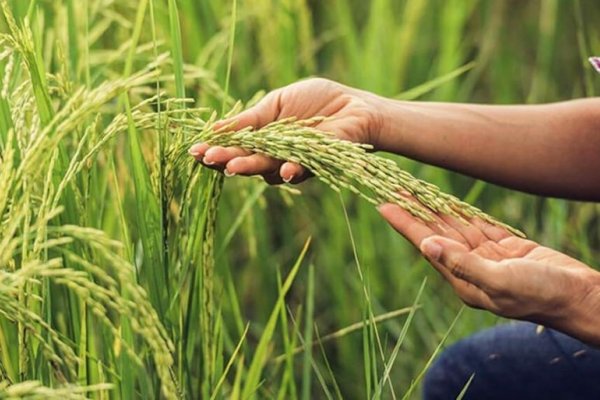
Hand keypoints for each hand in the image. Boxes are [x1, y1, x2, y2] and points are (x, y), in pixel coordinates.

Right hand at [188, 78, 383, 183]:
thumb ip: (250, 119)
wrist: (354, 106)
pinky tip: (283, 170)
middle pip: (246, 161)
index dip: (215, 150)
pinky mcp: (316, 164)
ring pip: (268, 170)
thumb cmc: (316, 101)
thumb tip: (215, 128)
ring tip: (233, 166)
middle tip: (209, 159)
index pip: (234, 147)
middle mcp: (274, 156)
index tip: (195, 150)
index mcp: (262, 139)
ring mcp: (293, 162)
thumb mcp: (277, 103)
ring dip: (251, 167)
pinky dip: (291, 170)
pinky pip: (300, 170)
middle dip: (226, 161)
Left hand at [378, 203, 599, 343]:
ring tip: (413, 189)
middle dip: (414, 211)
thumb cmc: (541, 294)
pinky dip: (461, 211)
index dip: (405, 223)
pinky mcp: (504, 249)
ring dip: (434, 208)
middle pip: (435, 232)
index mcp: (463, 280)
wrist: (578, 296)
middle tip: (393, 188)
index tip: (384, 204)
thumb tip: (427, 246)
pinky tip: (445, 201)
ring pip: (454, 226)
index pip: (426, 245)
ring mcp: (486, 258)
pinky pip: (476, 225)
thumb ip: (463, 264)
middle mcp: (469, 267)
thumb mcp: (500, 281)